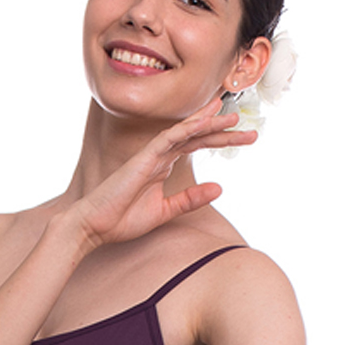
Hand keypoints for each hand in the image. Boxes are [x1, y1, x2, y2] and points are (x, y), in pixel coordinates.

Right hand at [72, 97, 255, 248]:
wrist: (94, 226)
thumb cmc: (122, 220)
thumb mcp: (165, 212)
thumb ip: (190, 199)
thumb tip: (219, 188)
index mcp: (163, 165)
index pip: (197, 145)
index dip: (220, 140)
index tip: (244, 136)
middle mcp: (159, 155)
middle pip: (197, 135)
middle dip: (224, 132)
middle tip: (250, 130)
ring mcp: (151, 154)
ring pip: (186, 131)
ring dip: (210, 124)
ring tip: (234, 118)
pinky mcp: (143, 158)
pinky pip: (169, 138)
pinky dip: (188, 128)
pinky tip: (206, 121)